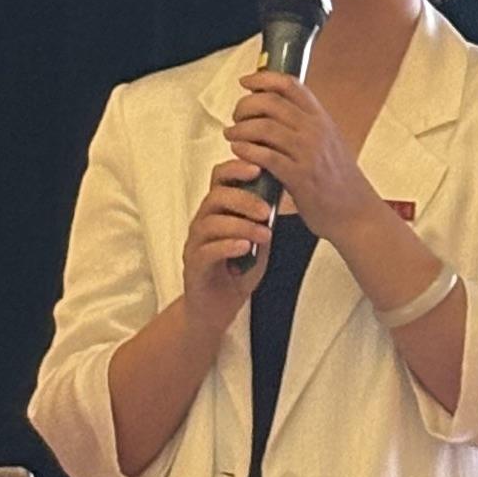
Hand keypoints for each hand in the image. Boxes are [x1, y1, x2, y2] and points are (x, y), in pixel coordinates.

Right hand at [182, 157, 275, 331]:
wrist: (217, 309)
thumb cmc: (237, 271)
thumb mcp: (259, 242)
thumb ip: (265, 220)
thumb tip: (284, 194)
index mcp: (218, 210)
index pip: (220, 178)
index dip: (236, 168)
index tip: (258, 169)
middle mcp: (203, 221)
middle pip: (216, 196)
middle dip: (243, 199)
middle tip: (266, 211)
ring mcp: (195, 243)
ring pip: (211, 222)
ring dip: (240, 225)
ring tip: (264, 235)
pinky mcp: (193, 265)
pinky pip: (207, 250)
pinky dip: (227, 246)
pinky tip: (245, 248)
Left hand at [229, 71, 373, 242]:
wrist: (357, 213)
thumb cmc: (338, 181)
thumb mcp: (328, 143)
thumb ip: (306, 125)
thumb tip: (277, 109)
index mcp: (322, 119)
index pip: (291, 85)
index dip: (264, 78)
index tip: (246, 81)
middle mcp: (316, 131)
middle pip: (271, 102)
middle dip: (246, 105)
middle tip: (236, 116)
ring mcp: (309, 154)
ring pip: (265, 127)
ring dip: (241, 128)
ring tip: (231, 135)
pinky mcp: (301, 178)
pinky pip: (267, 156)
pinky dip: (247, 150)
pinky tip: (238, 150)